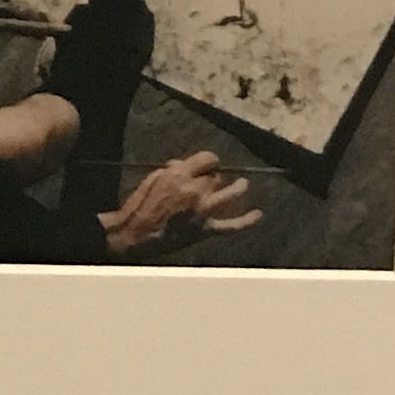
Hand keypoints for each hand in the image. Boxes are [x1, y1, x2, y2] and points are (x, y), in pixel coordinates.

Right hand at [98, 152, 259, 256]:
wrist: (136, 235)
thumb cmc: (140, 205)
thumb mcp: (153, 178)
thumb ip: (173, 169)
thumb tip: (185, 165)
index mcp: (180, 174)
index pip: (208, 158)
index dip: (208, 161)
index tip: (206, 164)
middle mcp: (195, 190)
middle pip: (216, 177)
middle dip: (212, 177)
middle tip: (205, 183)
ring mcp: (203, 211)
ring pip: (229, 194)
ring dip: (238, 188)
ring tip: (243, 184)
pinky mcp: (205, 230)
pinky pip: (230, 226)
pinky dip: (246, 221)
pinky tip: (257, 215)